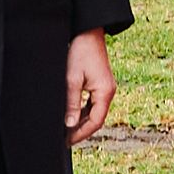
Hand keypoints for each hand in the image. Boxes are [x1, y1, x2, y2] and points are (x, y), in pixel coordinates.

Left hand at [64, 30, 119, 144]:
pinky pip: (94, 103)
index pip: (95, 121)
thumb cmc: (80, 52)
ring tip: (66, 130)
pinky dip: (83, 111)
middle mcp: (109, 92)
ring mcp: (106, 88)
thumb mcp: (72, 79)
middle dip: (81, 130)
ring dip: (82, 121)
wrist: (88, 32)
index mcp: (105, 92)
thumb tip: (69, 124)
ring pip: (95, 112)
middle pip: (97, 119)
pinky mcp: (101, 84)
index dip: (81, 133)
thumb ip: (71, 103)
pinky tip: (72, 115)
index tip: (67, 141)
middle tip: (65, 139)